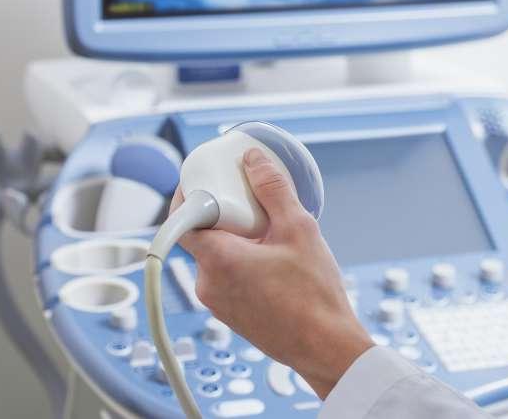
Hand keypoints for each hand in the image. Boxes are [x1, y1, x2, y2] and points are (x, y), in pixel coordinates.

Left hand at [171, 147, 374, 398]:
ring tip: (273, 234)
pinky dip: (242, 260)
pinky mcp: (230, 313)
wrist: (325, 346)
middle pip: (201, 234)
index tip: (209, 181)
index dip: (190, 195)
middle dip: (224, 214)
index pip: (182, 219)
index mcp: (218, 261)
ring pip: (215, 255)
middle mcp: (208, 284)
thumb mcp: (299, 228)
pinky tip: (275, 259)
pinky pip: (225, 275)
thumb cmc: (314, 296)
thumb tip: (253, 161)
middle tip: (253, 202)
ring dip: (236, 238)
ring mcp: (217, 303)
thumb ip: (273, 190)